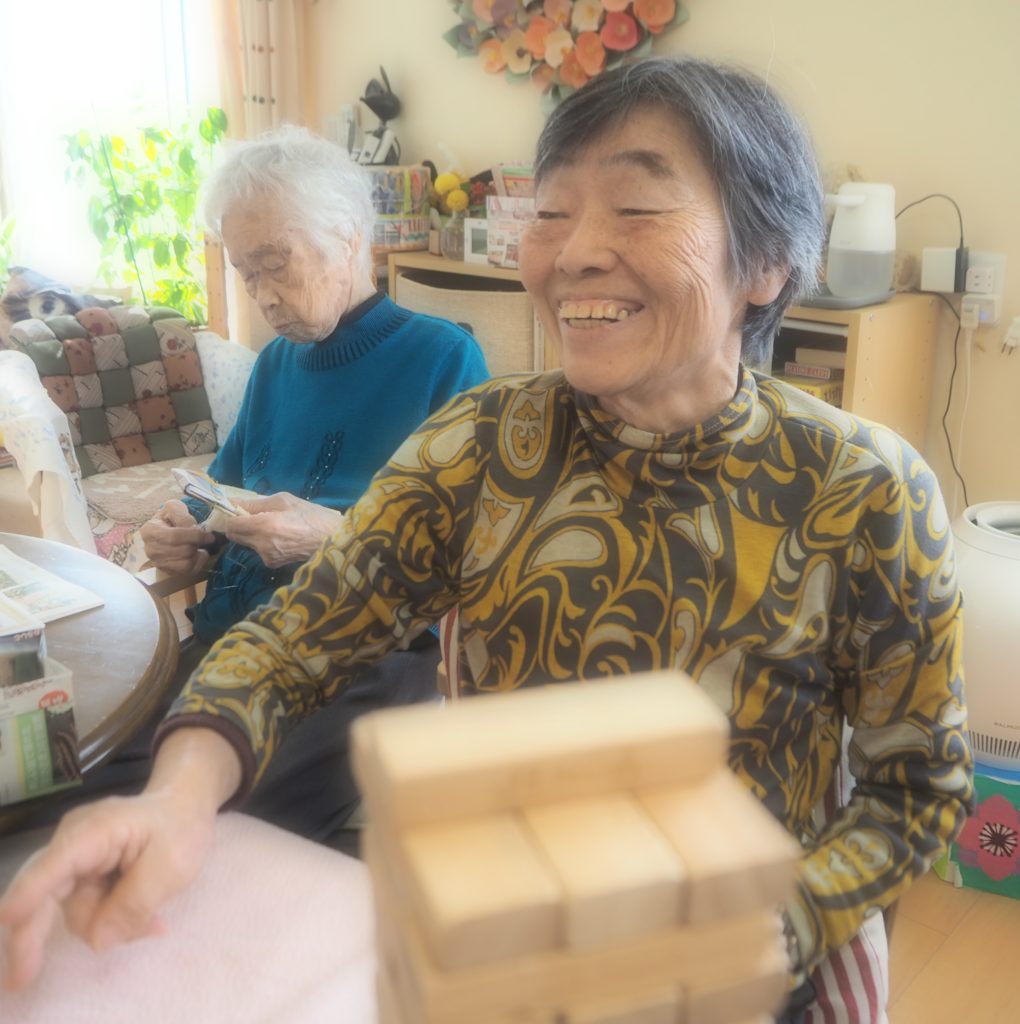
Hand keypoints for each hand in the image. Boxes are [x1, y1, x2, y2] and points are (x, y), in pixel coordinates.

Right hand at [0, 728, 239, 991]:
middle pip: (44, 895)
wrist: (184, 807)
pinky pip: (86, 910)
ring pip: (74, 911)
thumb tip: (98, 941)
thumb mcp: (172, 865)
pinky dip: (111, 920)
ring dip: (108, 925)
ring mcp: (74, 861)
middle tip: (21, 980)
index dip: (29, 893)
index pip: (55, 864)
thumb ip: (135, 902)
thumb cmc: (181, 828)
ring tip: (154, 920)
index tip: (8, 919)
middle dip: (33, 937)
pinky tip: (146, 918)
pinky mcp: (80, 877)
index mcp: (94, 832)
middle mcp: (72, 845)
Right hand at [139, 500, 216, 574]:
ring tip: (196, 545)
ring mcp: (158, 563)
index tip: (209, 535)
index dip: (194, 536)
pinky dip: (198, 562)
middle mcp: (150, 549)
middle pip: (183, 551)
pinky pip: (188, 571)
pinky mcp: (167, 571)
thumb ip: (182, 515)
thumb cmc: (170, 518)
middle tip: (200, 538)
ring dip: (197, 553)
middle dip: (196, 544)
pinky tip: (196, 554)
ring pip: (186, 564)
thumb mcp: (174, 508)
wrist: (166, 529)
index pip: (174, 536)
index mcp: (149, 531)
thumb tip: (192, 528)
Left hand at [224, 492, 342, 567]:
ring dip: (252, 534)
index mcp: (263, 526)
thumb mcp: (284, 500)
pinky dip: (263, 543)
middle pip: (235, 536)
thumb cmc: (312, 516)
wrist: (334, 540)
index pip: (230, 526)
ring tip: (274, 526)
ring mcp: (266, 557)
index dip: (231, 517)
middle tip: (255, 517)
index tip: (239, 511)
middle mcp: (261, 545)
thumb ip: (255, 503)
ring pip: (247, 543)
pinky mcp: (273, 564)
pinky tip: (281, 537)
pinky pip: (259, 550)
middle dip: (240, 526)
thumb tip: (232, 502)